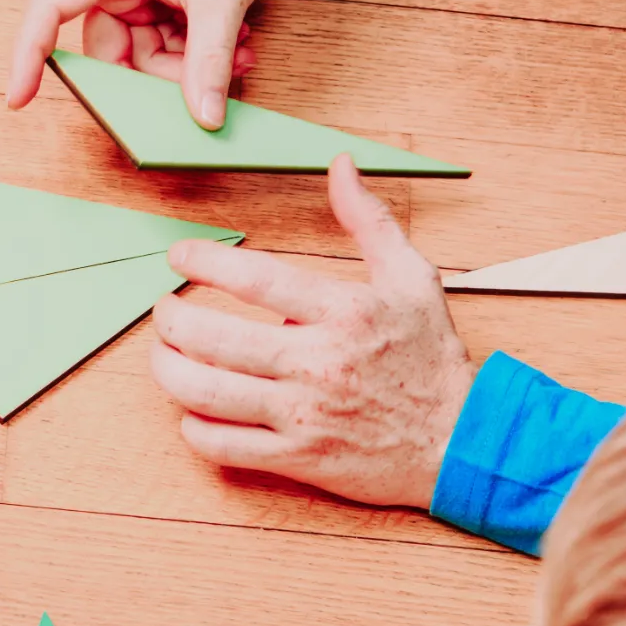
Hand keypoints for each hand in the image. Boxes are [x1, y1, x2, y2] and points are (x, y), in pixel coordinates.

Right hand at [6, 0, 293, 128]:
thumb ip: (211, 59)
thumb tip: (205, 117)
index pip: (49, 11)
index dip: (29, 56)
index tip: (19, 100)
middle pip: (111, 51)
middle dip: (158, 76)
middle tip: (205, 86)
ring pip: (145, 53)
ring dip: (190, 64)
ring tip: (240, 53)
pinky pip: (167, 40)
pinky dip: (198, 49)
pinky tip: (238, 42)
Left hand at [150, 159, 471, 507]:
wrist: (462, 441)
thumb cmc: (432, 359)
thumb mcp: (412, 278)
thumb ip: (369, 220)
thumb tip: (341, 166)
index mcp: (343, 313)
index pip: (255, 278)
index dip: (205, 261)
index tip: (179, 255)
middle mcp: (318, 363)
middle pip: (214, 338)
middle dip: (171, 320)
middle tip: (165, 310)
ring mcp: (304, 414)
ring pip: (206, 393)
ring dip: (168, 370)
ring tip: (163, 355)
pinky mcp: (298, 458)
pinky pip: (223, 445)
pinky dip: (194, 427)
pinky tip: (194, 409)